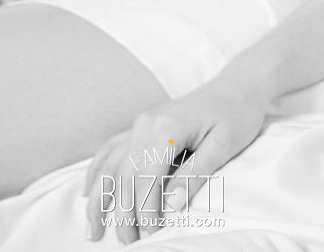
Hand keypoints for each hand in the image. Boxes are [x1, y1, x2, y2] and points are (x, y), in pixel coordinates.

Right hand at [83, 77, 269, 242]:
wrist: (236, 86)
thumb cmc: (236, 115)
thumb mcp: (224, 146)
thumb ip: (195, 174)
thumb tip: (170, 206)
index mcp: (168, 128)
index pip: (147, 178)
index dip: (145, 210)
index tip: (152, 235)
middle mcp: (146, 124)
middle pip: (124, 175)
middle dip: (122, 213)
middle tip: (129, 243)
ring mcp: (140, 123)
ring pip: (110, 165)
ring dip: (100, 199)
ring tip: (93, 230)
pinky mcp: (140, 125)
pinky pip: (110, 149)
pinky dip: (96, 172)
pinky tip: (86, 193)